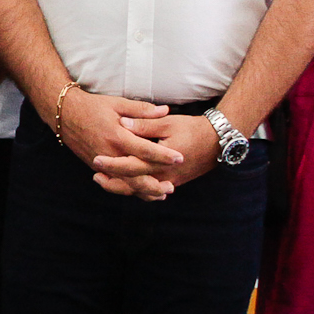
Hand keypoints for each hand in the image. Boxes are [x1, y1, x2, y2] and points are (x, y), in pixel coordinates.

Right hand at [51, 89, 180, 199]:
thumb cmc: (92, 107)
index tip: (179, 158)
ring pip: (124, 182)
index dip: (162, 155)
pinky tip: (142, 191)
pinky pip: (114, 182)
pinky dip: (129, 189)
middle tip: (172, 186)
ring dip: (143, 190)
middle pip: (134, 174)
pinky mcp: (96, 166)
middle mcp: (109, 153)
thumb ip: (142, 110)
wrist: (64, 115)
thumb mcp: (117, 103)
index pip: (144, 150)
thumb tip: (165, 110)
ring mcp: (101, 162)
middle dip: (154, 183)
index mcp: (116, 136)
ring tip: (162, 193)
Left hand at [93, 114, 219, 198]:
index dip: (112, 163)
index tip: (96, 159)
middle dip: (112, 182)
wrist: (218, 141)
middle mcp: (165, 175)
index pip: (131, 166)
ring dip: (122, 187)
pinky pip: (151, 190)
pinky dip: (137, 189)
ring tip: (104, 180)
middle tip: (95, 175)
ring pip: (141, 191)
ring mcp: (170, 181)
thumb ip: (144, 124)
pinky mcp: (173, 182)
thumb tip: (122, 124)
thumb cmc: (192, 128)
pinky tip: (124, 183)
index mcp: (161, 160)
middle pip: (133, 185)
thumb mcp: (167, 123)